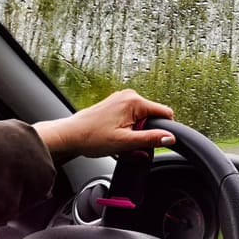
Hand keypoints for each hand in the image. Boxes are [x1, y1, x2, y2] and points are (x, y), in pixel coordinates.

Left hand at [34, 89, 175, 157]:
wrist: (68, 135)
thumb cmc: (91, 138)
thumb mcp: (125, 142)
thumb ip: (150, 139)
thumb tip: (170, 138)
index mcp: (134, 101)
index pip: (165, 112)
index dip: (163, 130)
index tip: (151, 141)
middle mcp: (129, 95)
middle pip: (152, 116)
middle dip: (145, 132)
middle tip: (128, 144)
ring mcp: (122, 98)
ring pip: (142, 118)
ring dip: (135, 132)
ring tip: (118, 140)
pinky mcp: (116, 103)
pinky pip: (132, 116)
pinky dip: (127, 128)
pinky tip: (114, 135)